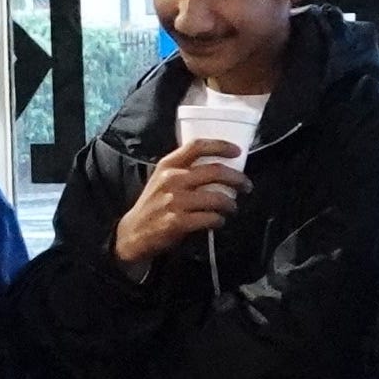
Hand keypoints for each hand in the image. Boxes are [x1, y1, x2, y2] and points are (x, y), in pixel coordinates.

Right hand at [112, 141, 245, 266]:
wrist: (133, 232)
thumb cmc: (152, 205)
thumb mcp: (161, 179)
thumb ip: (184, 170)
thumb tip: (218, 167)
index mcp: (168, 165)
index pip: (197, 146)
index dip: (221, 145)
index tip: (237, 151)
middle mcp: (172, 179)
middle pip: (214, 171)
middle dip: (237, 178)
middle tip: (246, 185)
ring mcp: (174, 201)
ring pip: (216, 197)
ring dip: (230, 203)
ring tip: (232, 207)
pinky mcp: (177, 222)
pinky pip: (209, 218)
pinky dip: (219, 220)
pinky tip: (218, 221)